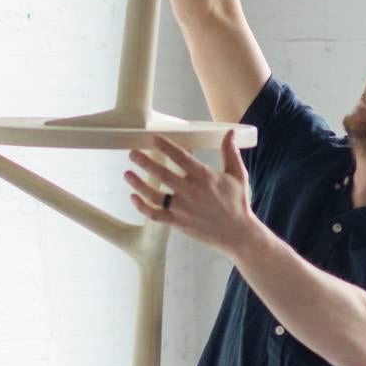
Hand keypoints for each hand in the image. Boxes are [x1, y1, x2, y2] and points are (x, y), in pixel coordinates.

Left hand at [125, 135, 255, 254]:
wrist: (238, 234)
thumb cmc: (238, 203)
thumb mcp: (238, 175)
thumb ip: (230, 153)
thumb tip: (229, 132)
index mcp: (204, 176)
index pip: (181, 157)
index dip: (166, 147)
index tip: (153, 139)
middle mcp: (191, 191)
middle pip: (162, 173)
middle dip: (144, 162)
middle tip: (132, 153)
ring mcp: (183, 208)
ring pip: (154, 194)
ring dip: (138, 184)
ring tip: (127, 174)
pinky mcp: (178, 223)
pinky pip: (155, 214)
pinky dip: (142, 207)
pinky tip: (134, 198)